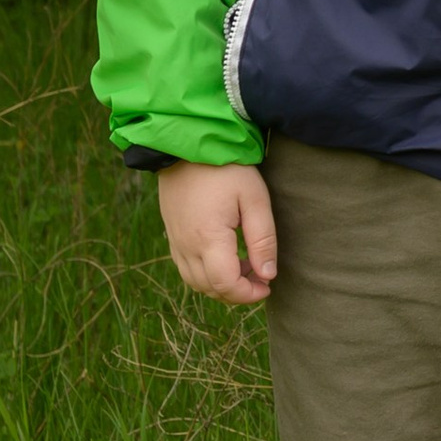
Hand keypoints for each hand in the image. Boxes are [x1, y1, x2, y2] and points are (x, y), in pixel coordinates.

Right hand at [160, 160, 276, 307]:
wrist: (188, 145)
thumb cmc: (227, 169)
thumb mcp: (255, 199)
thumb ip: (262, 239)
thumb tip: (268, 275)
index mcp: (208, 239)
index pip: (226, 285)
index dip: (249, 294)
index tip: (268, 286)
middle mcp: (187, 246)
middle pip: (210, 289)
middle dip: (237, 292)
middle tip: (261, 277)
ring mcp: (176, 242)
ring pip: (196, 282)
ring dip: (221, 284)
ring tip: (246, 266)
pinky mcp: (172, 235)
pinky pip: (186, 268)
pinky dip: (206, 274)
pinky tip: (226, 257)